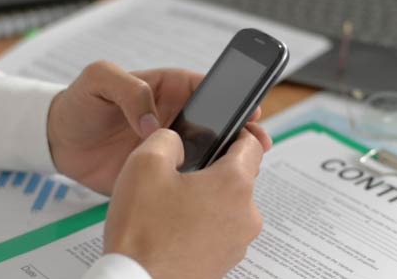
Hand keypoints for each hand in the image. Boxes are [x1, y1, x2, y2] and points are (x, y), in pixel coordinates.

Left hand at [47, 61, 271, 193]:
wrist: (58, 142)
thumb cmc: (79, 103)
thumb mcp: (99, 79)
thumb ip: (128, 89)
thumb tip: (152, 123)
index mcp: (168, 90)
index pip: (209, 89)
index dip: (233, 97)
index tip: (250, 108)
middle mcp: (175, 118)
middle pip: (217, 122)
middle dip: (240, 130)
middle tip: (257, 141)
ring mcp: (170, 147)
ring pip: (208, 151)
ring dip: (227, 157)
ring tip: (245, 166)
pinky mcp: (159, 172)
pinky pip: (185, 178)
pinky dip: (201, 183)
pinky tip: (213, 189)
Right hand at [104, 128, 263, 278]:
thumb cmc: (143, 232)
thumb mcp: (144, 164)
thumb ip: (167, 138)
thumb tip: (177, 141)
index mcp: (234, 184)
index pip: (253, 145)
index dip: (236, 133)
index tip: (221, 134)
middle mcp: (246, 214)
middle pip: (238, 177)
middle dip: (212, 171)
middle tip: (178, 177)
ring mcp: (238, 242)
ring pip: (227, 205)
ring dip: (206, 200)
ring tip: (170, 207)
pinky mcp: (225, 262)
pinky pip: (219, 232)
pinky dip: (202, 226)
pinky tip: (173, 230)